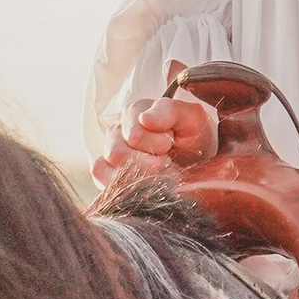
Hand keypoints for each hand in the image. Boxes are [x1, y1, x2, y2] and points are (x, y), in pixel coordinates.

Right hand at [91, 92, 219, 188]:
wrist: (198, 158)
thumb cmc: (193, 135)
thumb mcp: (191, 118)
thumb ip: (169, 111)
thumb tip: (145, 119)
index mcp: (135, 112)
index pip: (134, 134)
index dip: (157, 144)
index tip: (171, 144)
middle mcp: (118, 130)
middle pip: (118, 154)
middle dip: (149, 163)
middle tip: (167, 161)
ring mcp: (110, 151)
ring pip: (105, 169)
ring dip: (137, 177)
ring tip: (157, 172)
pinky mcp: (107, 172)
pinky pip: (100, 179)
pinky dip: (122, 187)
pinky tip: (144, 184)